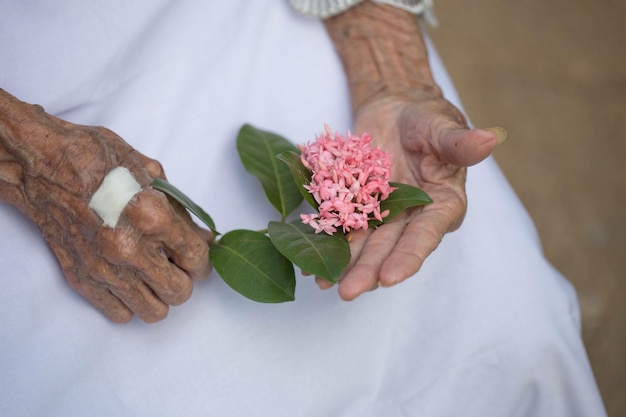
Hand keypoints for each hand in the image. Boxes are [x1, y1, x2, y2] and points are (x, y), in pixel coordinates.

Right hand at [0, 93, 210, 321]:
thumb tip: (203, 237)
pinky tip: (129, 280)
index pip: (196, 259)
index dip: (203, 261)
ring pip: (154, 311)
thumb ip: (180, 210)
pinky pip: (120, 314)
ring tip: (153, 276)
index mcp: (151, 217)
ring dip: (159, 295)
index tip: (198, 259)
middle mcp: (129, 249)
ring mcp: (103, 268)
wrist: (41, 165)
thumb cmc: (94, 157)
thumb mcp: (150, 172)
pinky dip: (131, 302)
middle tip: (176, 265)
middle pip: (180, 292)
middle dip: (184, 278)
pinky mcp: (82, 279)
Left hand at [315, 94, 504, 298]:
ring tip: (322, 284)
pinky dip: (325, 241)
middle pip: (389, 248)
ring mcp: (382, 215)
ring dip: (344, 264)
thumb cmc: (427, 121)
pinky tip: (307, 261)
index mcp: (441, 206)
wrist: (397, 112)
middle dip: (368, 270)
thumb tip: (489, 140)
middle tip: (348, 291)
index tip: (390, 278)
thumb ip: (458, 142)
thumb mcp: (442, 128)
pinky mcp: (357, 207)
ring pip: (362, 244)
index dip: (408, 257)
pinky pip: (340, 227)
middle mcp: (412, 219)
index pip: (425, 236)